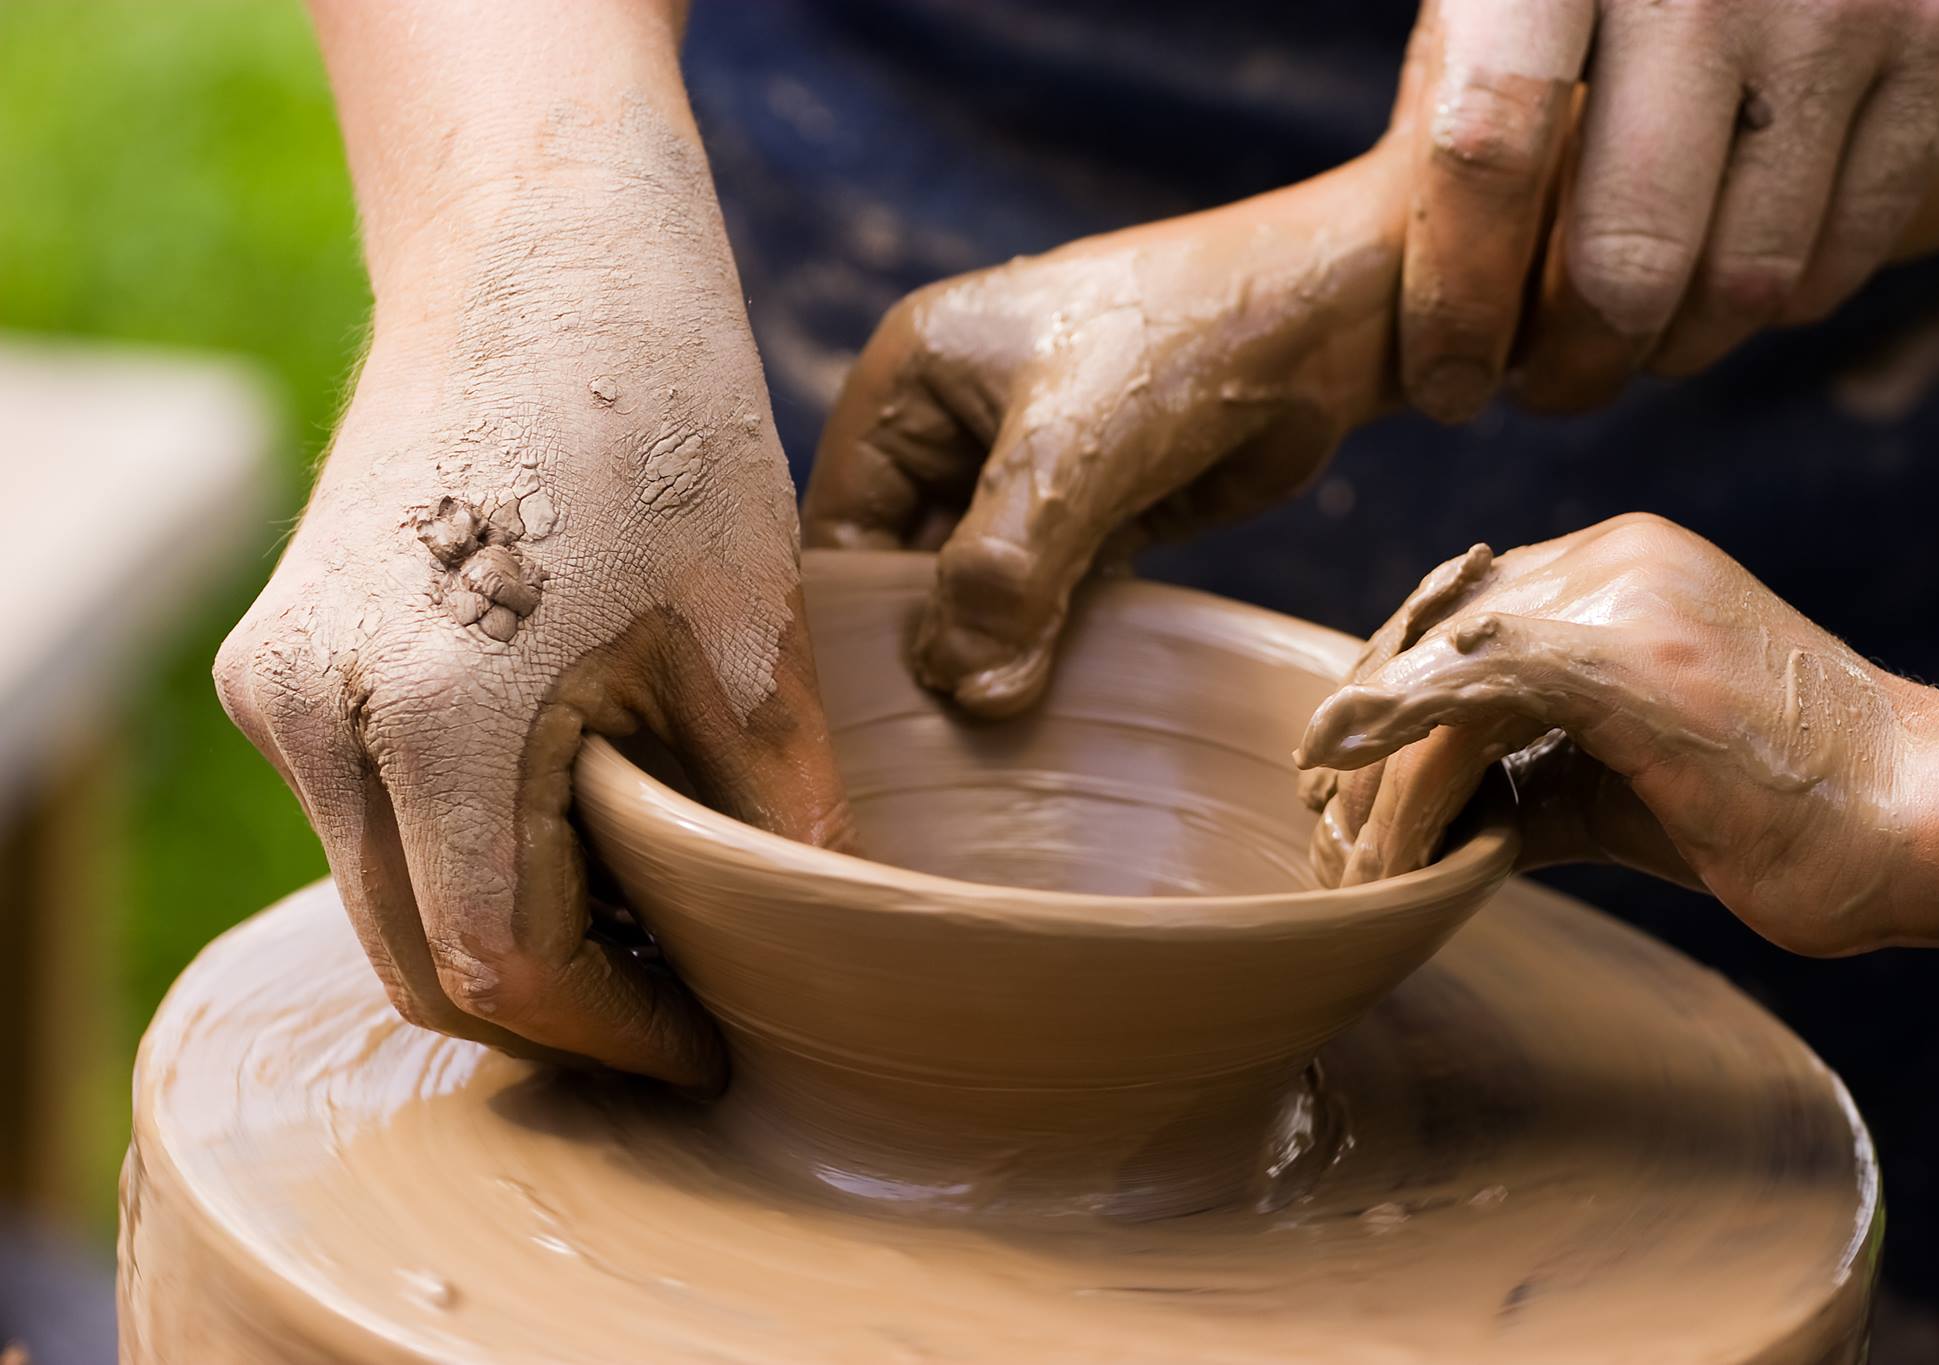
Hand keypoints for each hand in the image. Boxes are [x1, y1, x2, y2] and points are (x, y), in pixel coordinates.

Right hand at [214, 108, 848, 1088]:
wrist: (540, 254)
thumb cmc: (660, 417)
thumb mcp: (749, 630)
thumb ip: (773, 811)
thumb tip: (815, 941)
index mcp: (434, 715)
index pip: (505, 965)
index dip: (616, 1033)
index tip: (710, 1046)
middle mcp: (317, 712)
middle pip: (420, 958)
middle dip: (558, 1010)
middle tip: (684, 1009)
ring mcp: (284, 683)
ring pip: (385, 896)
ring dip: (506, 939)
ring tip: (647, 925)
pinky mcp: (286, 655)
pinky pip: (366, 817)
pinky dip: (460, 860)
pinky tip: (575, 835)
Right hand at [803, 152, 1409, 715]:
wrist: (1328, 315)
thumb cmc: (1184, 343)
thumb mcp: (1074, 455)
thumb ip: (1004, 574)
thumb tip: (964, 694)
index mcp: (908, 383)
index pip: (842, 526)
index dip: (861, 618)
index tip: (889, 710)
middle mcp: (951, 427)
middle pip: (905, 567)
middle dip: (934, 644)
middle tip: (954, 737)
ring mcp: (1022, 474)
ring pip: (978, 593)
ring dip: (997, 654)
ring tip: (1007, 731)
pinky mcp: (1089, 512)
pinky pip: (1045, 598)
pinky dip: (1051, 643)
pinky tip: (1060, 698)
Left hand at [1295, 513, 1938, 955]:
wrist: (1917, 820)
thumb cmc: (1784, 810)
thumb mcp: (1623, 783)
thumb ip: (1531, 776)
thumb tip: (1442, 817)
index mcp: (1621, 569)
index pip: (1462, 618)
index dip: (1390, 694)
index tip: (1340, 769)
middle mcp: (1612, 560)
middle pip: (1433, 630)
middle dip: (1365, 726)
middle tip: (1319, 810)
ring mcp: (1620, 598)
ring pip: (1440, 663)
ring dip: (1376, 760)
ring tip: (1341, 840)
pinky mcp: (1624, 656)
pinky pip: (1470, 682)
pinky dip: (1393, 726)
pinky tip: (1337, 759)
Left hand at [1398, 0, 1938, 419]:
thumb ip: (1466, 97)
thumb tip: (1438, 283)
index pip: (1485, 157)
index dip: (1456, 301)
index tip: (1443, 382)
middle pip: (1626, 258)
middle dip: (1574, 364)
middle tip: (1546, 388)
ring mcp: (1838, 3)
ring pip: (1745, 279)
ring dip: (1676, 348)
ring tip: (1633, 342)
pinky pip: (1850, 246)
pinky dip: (1780, 303)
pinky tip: (1729, 292)